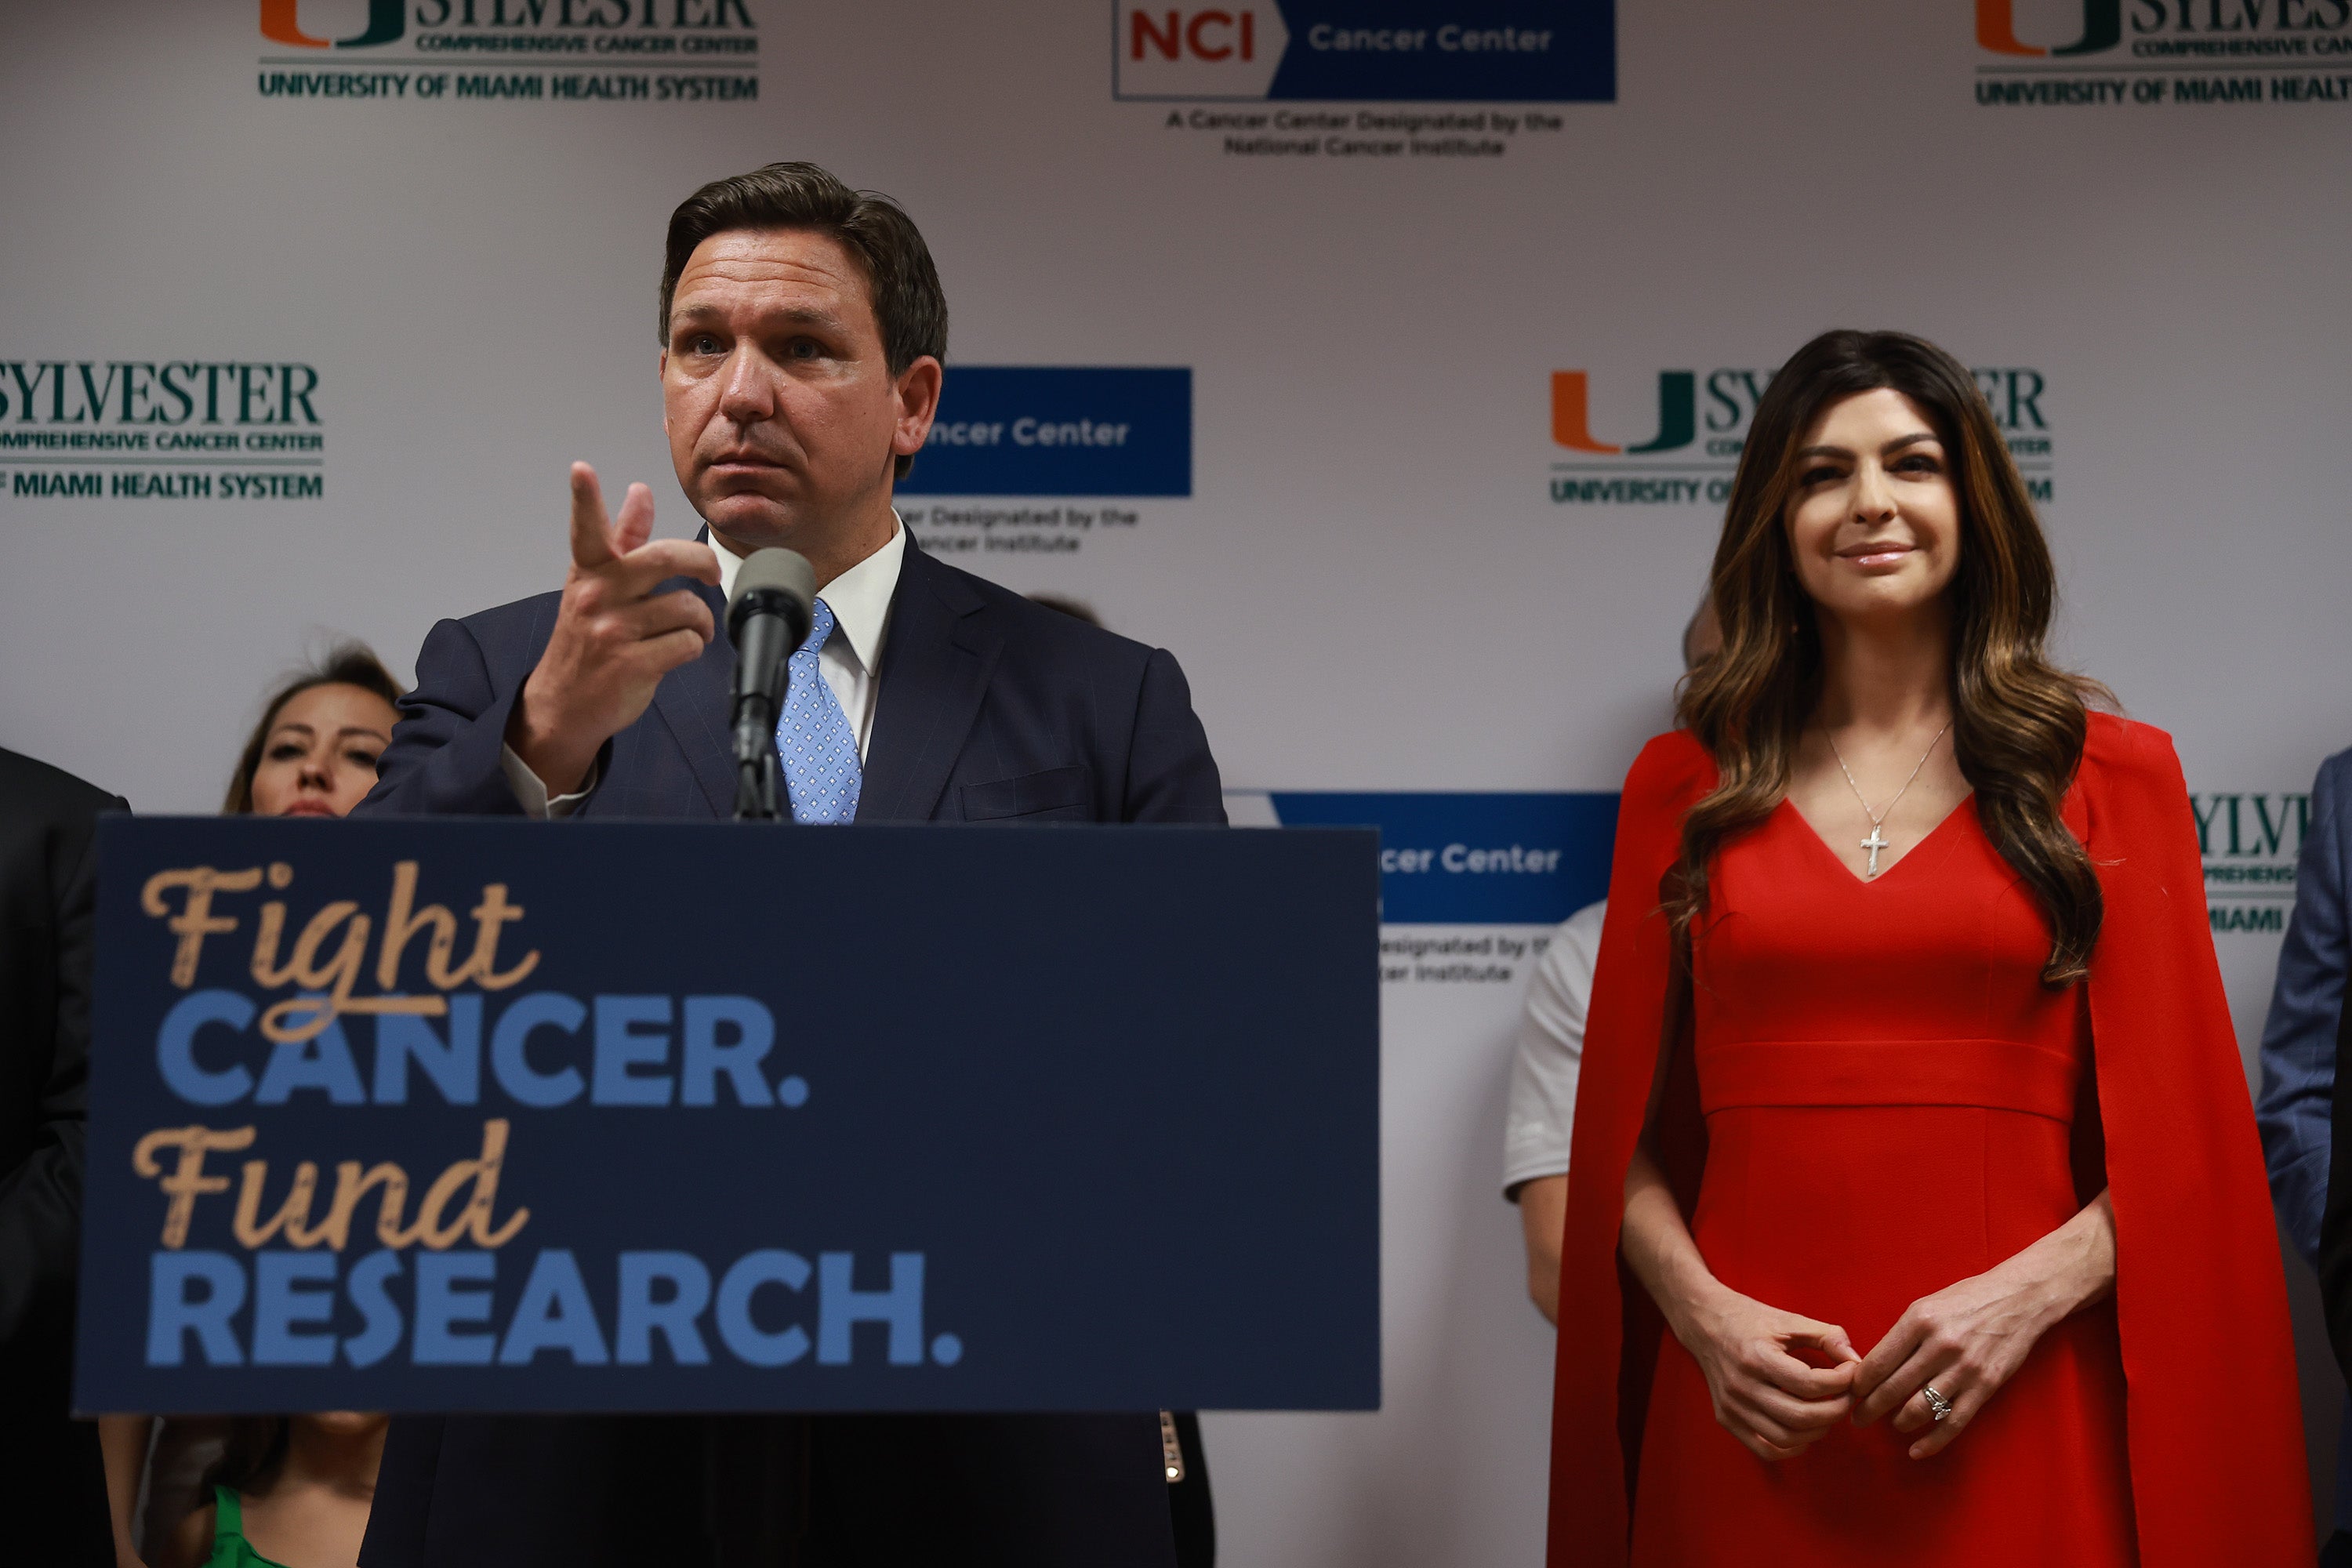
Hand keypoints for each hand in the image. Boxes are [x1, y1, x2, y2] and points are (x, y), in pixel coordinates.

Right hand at [508, 463, 719, 794]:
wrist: (564, 704)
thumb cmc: (586, 639)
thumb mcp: (596, 586)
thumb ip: (622, 540)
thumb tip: (640, 493)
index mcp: (589, 573)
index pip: (587, 530)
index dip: (584, 498)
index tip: (581, 469)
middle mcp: (598, 596)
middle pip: (665, 558)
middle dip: (703, 562)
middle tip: (711, 575)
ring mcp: (613, 630)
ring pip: (688, 607)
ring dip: (701, 621)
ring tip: (691, 629)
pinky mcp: (632, 663)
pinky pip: (688, 643)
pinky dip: (694, 647)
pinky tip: (678, 650)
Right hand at [1669, 1283, 1859, 1461]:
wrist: (1704, 1323)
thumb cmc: (1750, 1319)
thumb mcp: (1790, 1320)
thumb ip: (1827, 1337)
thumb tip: (1857, 1363)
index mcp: (1757, 1356)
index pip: (1810, 1384)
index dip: (1842, 1381)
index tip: (1851, 1371)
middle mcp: (1741, 1386)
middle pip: (1802, 1417)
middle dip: (1836, 1410)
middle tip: (1847, 1396)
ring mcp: (1732, 1406)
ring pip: (1787, 1438)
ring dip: (1818, 1430)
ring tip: (1828, 1411)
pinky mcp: (1726, 1419)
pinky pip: (1766, 1449)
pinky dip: (1793, 1447)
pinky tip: (1805, 1429)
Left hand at [1849, 1265, 2069, 1458]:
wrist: (2018, 1300)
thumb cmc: (1965, 1300)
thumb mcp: (1925, 1306)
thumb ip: (1901, 1336)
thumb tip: (1873, 1368)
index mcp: (1919, 1322)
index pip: (1878, 1363)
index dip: (1859, 1385)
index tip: (1849, 1394)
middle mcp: (1940, 1346)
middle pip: (1893, 1389)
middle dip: (1869, 1409)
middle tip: (1857, 1419)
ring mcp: (1964, 1369)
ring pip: (1920, 1409)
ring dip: (1898, 1423)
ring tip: (1891, 1424)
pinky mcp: (1985, 1387)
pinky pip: (1953, 1423)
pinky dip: (1932, 1442)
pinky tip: (1916, 1450)